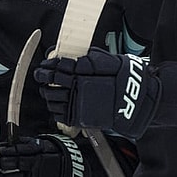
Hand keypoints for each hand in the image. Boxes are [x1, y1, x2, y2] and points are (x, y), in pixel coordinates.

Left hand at [33, 48, 159, 139]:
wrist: (136, 103)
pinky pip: (58, 114)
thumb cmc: (125, 80)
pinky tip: (55, 104)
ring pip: (52, 98)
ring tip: (46, 89)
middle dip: (42, 77)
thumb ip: (92, 58)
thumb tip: (78, 57)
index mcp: (83, 72)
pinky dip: (53, 108)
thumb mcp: (111, 60)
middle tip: (40, 75)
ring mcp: (76, 104)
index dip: (48, 65)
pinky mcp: (78, 118)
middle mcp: (77, 88)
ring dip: (46, 93)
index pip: (57, 66)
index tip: (45, 64)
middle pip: (51, 81)